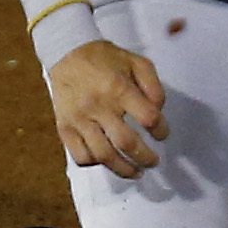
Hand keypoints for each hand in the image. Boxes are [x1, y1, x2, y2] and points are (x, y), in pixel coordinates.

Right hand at [48, 40, 168, 178]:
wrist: (67, 54)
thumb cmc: (106, 59)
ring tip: (137, 172)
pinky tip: (108, 162)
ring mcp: (79, 120)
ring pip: (103, 155)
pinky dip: (96, 163)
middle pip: (125, 142)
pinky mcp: (65, 128)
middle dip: (145, 157)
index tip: (163, 134)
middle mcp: (98, 106)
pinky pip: (80, 156)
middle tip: (154, 162)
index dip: (161, 130)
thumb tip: (158, 112)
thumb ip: (154, 86)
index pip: (148, 117)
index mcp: (118, 88)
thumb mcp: (137, 62)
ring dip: (124, 169)